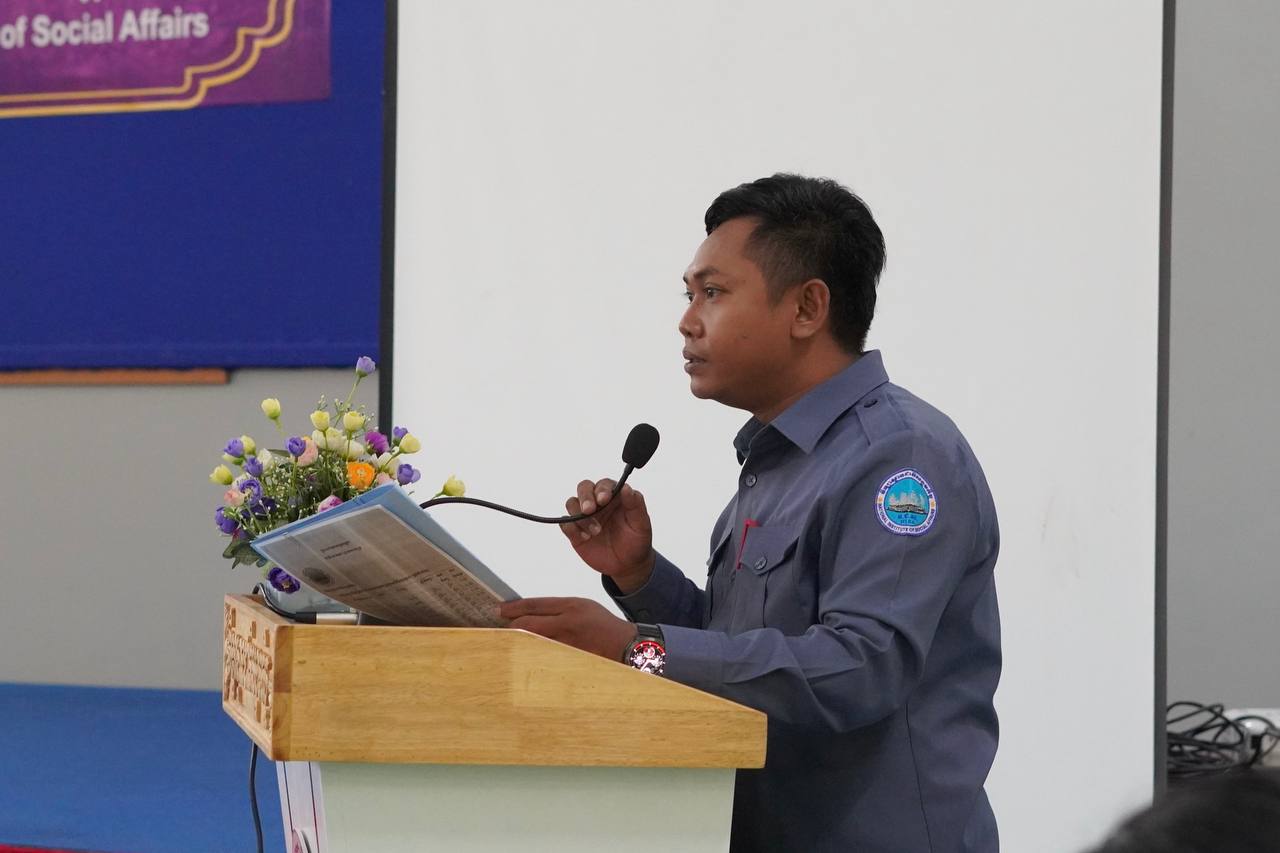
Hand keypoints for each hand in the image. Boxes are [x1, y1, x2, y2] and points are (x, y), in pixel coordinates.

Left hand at [499, 597, 635, 660]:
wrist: (625, 647)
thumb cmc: (603, 625)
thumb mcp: (582, 606)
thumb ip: (557, 609)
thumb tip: (530, 613)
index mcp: (570, 606)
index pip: (535, 605)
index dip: (514, 607)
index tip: (500, 609)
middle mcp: (566, 624)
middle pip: (529, 625)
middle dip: (512, 626)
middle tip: (502, 627)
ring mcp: (565, 645)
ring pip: (533, 642)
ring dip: (518, 641)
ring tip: (508, 641)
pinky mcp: (566, 661)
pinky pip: (542, 656)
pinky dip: (531, 655)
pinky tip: (524, 656)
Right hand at [562, 479, 654, 592]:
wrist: (627, 564)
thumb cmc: (636, 540)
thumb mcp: (641, 523)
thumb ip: (635, 504)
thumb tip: (626, 487)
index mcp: (614, 497)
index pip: (604, 484)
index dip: (602, 489)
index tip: (604, 499)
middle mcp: (597, 503)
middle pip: (583, 488)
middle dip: (585, 497)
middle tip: (589, 510)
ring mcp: (585, 517)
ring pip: (572, 504)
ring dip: (580, 516)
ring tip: (595, 532)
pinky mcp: (575, 531)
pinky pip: (565, 524)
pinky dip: (571, 528)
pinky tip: (585, 538)